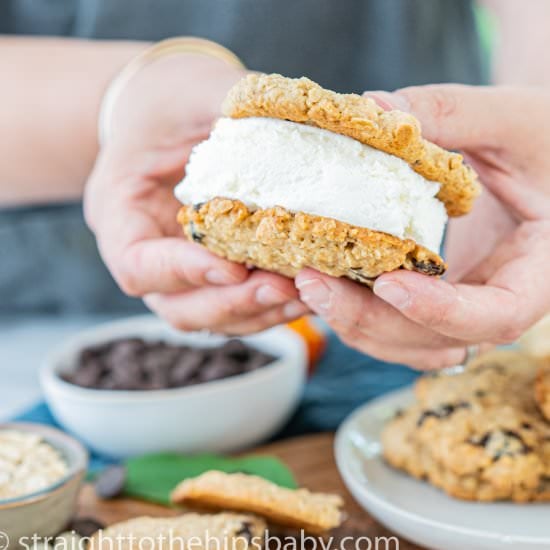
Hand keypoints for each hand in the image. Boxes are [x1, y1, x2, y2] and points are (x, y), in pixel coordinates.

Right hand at [85, 54, 307, 333]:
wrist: (171, 111)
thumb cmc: (173, 99)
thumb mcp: (193, 90)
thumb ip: (231, 105)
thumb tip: (301, 125)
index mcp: (120, 213)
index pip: (138, 264)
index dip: (183, 272)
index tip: (233, 268)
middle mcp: (148, 253)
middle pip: (177, 306)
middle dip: (231, 304)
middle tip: (283, 288)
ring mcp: (180, 270)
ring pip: (211, 316)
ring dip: (258, 312)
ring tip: (306, 296)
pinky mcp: (213, 271)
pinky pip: (236, 304)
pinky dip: (269, 306)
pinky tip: (307, 293)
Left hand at [295, 85, 549, 368]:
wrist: (536, 155)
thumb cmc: (541, 137)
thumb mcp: (512, 119)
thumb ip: (452, 113)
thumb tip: (375, 107)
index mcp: (537, 269)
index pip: (500, 314)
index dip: (443, 312)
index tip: (390, 284)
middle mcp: (495, 299)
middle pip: (435, 340)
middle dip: (369, 320)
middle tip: (312, 282)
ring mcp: (459, 305)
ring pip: (404, 342)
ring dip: (350, 323)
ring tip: (301, 284)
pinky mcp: (429, 295)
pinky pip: (388, 322)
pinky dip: (350, 310)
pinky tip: (312, 282)